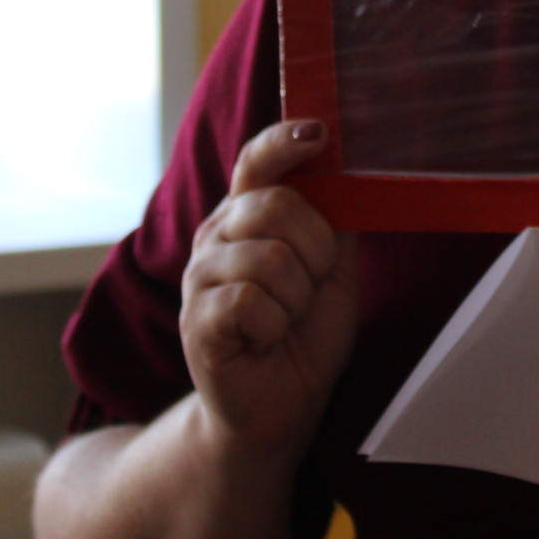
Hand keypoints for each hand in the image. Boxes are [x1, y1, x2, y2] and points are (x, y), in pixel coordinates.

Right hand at [180, 119, 358, 455]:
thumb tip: (342, 171)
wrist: (281, 406)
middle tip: (310, 288)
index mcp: (249, 215)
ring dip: (297, 299)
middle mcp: (217, 234)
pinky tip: (264, 341)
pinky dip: (275, 326)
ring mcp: (199, 275)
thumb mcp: (332, 271)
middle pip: (276, 205)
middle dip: (315, 251)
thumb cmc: (305, 334)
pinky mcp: (195, 318)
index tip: (318, 133)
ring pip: (269, 258)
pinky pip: (250, 300)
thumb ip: (332, 222)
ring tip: (285, 321)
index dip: (284, 142)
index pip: (257, 162)